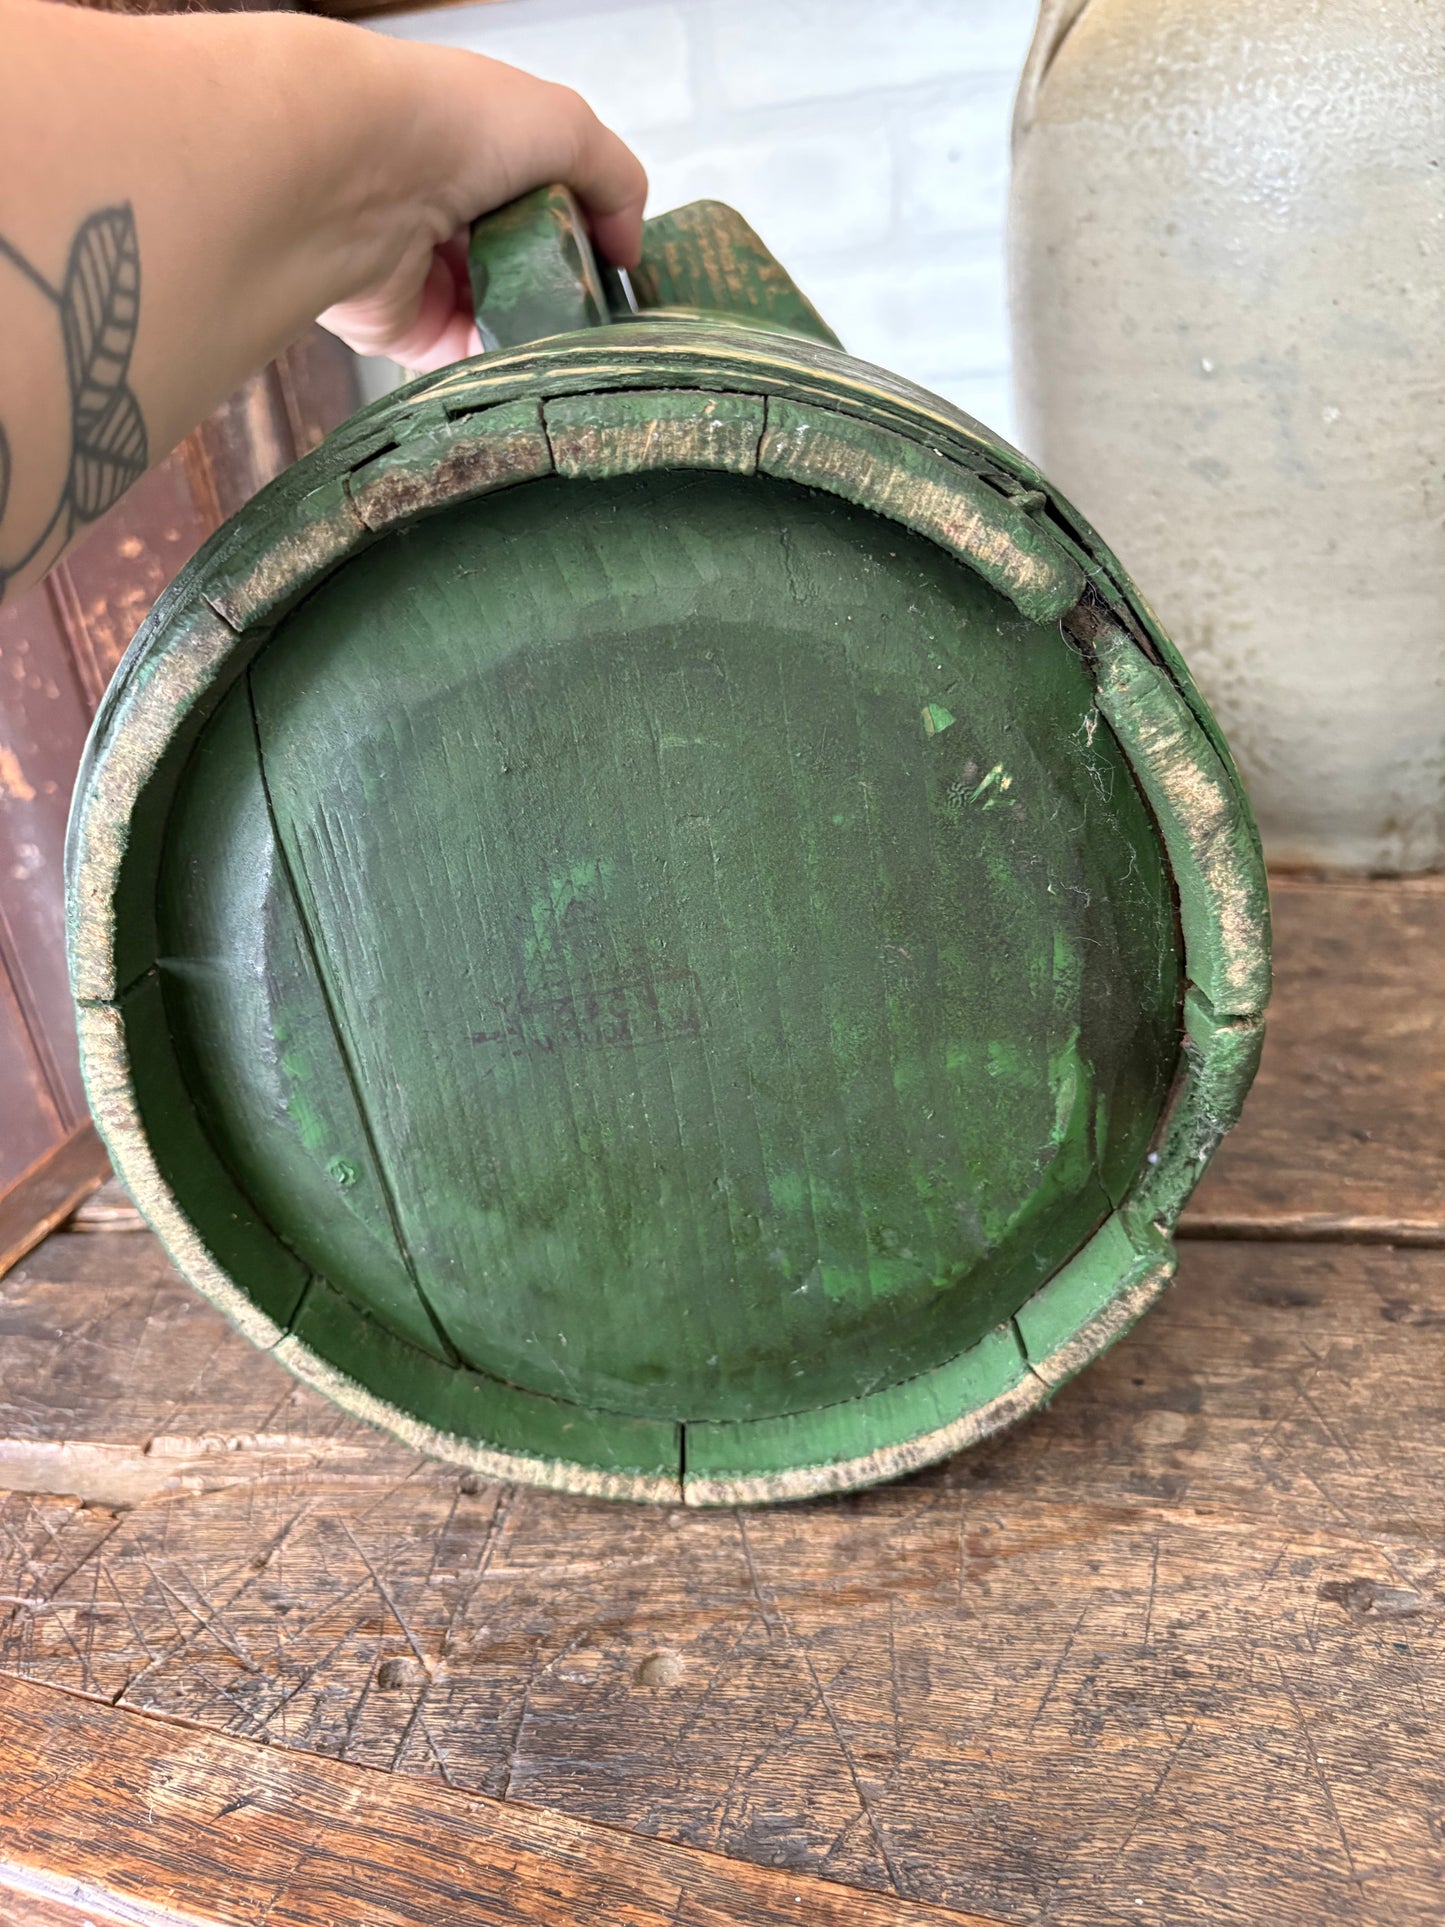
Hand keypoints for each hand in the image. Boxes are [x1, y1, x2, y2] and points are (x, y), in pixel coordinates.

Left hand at [317, 42, 646, 371]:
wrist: (357, 171)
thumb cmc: (457, 125)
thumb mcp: (567, 126)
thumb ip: (615, 183)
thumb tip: (626, 251)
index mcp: (477, 149)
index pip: (542, 199)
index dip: (585, 231)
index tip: (619, 268)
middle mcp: (445, 208)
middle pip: (521, 266)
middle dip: (564, 292)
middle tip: (605, 319)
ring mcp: (422, 272)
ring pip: (496, 319)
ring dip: (537, 336)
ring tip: (580, 351)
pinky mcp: (403, 329)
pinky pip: (465, 360)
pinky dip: (502, 369)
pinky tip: (537, 371)